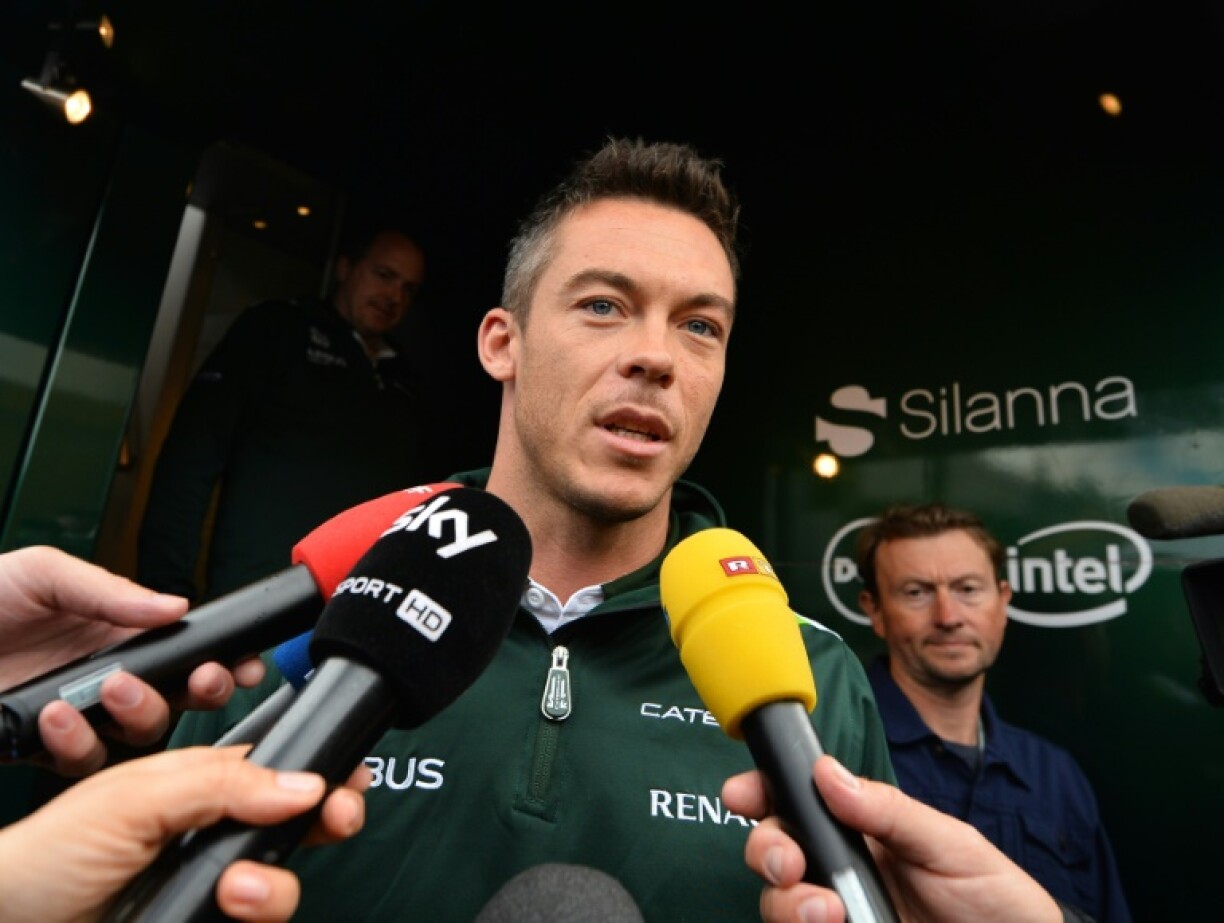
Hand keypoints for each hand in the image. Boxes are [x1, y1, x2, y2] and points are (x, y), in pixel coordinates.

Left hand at [0, 546, 266, 775]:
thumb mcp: (43, 573)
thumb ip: (111, 592)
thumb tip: (173, 605)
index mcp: (115, 632)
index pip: (184, 650)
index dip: (221, 659)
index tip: (244, 661)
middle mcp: (105, 678)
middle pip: (179, 698)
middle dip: (204, 691)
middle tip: (202, 681)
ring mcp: (77, 716)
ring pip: (139, 736)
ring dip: (139, 714)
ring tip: (113, 688)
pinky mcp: (41, 750)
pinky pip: (80, 761)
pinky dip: (78, 743)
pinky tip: (58, 717)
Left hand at [0, 745, 369, 922]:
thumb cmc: (51, 852)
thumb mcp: (135, 798)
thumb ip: (221, 784)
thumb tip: (303, 784)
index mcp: (201, 784)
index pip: (280, 770)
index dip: (320, 774)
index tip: (347, 784)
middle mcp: (214, 834)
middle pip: (298, 825)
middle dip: (327, 820)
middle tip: (338, 820)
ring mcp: (211, 885)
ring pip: (282, 881)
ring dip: (275, 884)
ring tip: (237, 889)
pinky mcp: (205, 921)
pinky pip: (258, 921)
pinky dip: (259, 914)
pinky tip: (230, 908)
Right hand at [723, 754, 1063, 922]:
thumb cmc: (996, 898)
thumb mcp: (952, 843)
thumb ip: (890, 811)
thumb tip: (828, 773)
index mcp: (861, 831)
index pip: (797, 804)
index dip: (760, 794)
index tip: (742, 795)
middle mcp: (840, 873)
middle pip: (772, 852)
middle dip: (766, 851)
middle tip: (791, 865)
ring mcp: (839, 914)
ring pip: (777, 904)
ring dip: (786, 904)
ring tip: (828, 913)